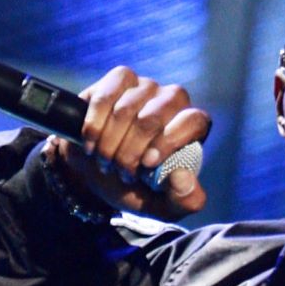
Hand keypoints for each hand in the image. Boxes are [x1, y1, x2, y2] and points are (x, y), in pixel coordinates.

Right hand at [53, 66, 208, 220]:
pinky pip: (105, 97)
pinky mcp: (119, 80)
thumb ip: (184, 201)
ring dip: (110, 143)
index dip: (169, 141)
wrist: (95, 173)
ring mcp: (146, 87)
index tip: (147, 164)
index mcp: (191, 127)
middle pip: (154, 117)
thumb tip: (183, 178)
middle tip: (121, 171)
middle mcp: (172, 101)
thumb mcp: (162, 205)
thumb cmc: (135, 187)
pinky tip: (91, 144)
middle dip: (131, 150)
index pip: (193, 120)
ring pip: (126, 109)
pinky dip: (94, 125)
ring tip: (106, 161)